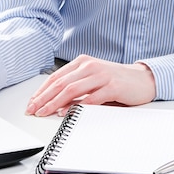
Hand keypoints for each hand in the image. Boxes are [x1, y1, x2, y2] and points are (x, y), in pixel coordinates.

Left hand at [26, 55, 155, 116]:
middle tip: (33, 110)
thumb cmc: (115, 80)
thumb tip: (53, 101)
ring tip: (45, 112)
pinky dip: (77, 106)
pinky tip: (68, 112)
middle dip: (44, 98)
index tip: (32, 103)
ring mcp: (101, 75)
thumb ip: (75, 86)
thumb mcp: (92, 78)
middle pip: (61, 83)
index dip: (42, 90)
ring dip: (56, 102)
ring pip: (72, 89)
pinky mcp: (112, 86)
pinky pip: (92, 97)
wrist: (141, 79)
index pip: (56, 76)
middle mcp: (90, 65)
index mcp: (82, 61)